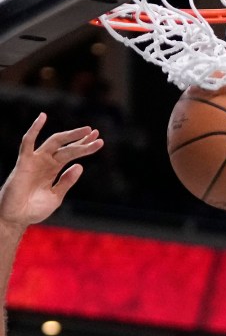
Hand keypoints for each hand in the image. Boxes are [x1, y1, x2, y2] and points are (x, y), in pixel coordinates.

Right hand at [0, 113, 102, 227]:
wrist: (17, 218)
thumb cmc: (34, 209)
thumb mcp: (56, 196)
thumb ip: (67, 182)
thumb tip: (80, 166)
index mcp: (54, 170)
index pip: (72, 154)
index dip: (84, 147)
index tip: (99, 141)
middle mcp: (46, 162)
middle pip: (67, 146)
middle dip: (81, 140)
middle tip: (97, 134)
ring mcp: (35, 160)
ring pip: (54, 142)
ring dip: (70, 135)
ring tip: (87, 130)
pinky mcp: (24, 162)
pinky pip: (28, 142)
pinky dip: (34, 129)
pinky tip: (42, 117)